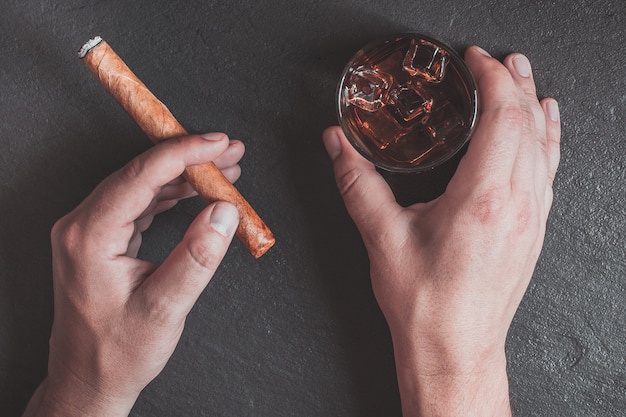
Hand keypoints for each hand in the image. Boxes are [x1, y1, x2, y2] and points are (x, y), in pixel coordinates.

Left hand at [23, 133, 243, 416]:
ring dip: (184, 175)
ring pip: (142, 185)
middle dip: (189, 159)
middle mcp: (82, 226)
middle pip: (141, 173)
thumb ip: (196, 258)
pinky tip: (197, 192)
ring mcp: (90, 231)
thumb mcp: (164, 308)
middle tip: (230, 151)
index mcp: (89, 236)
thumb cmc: (118, 352)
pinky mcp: (101, 239)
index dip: (184, 153)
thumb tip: (223, 213)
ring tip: (223, 170)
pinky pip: (140, 203)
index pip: (141, 176)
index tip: (218, 143)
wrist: (90, 379)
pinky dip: (172, 195)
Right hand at [323, 47, 560, 415]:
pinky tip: (547, 127)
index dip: (491, 80)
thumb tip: (339, 146)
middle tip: (497, 58)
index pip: (502, 119)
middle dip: (514, 83)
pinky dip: (548, 139)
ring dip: (534, 105)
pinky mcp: (532, 231)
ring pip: (545, 145)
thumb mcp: (382, 238)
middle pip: (529, 124)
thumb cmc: (425, 304)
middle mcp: (517, 205)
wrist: (454, 349)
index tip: (474, 61)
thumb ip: (358, 183)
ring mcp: (531, 219)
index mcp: (483, 200)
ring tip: (524, 77)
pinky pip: (550, 171)